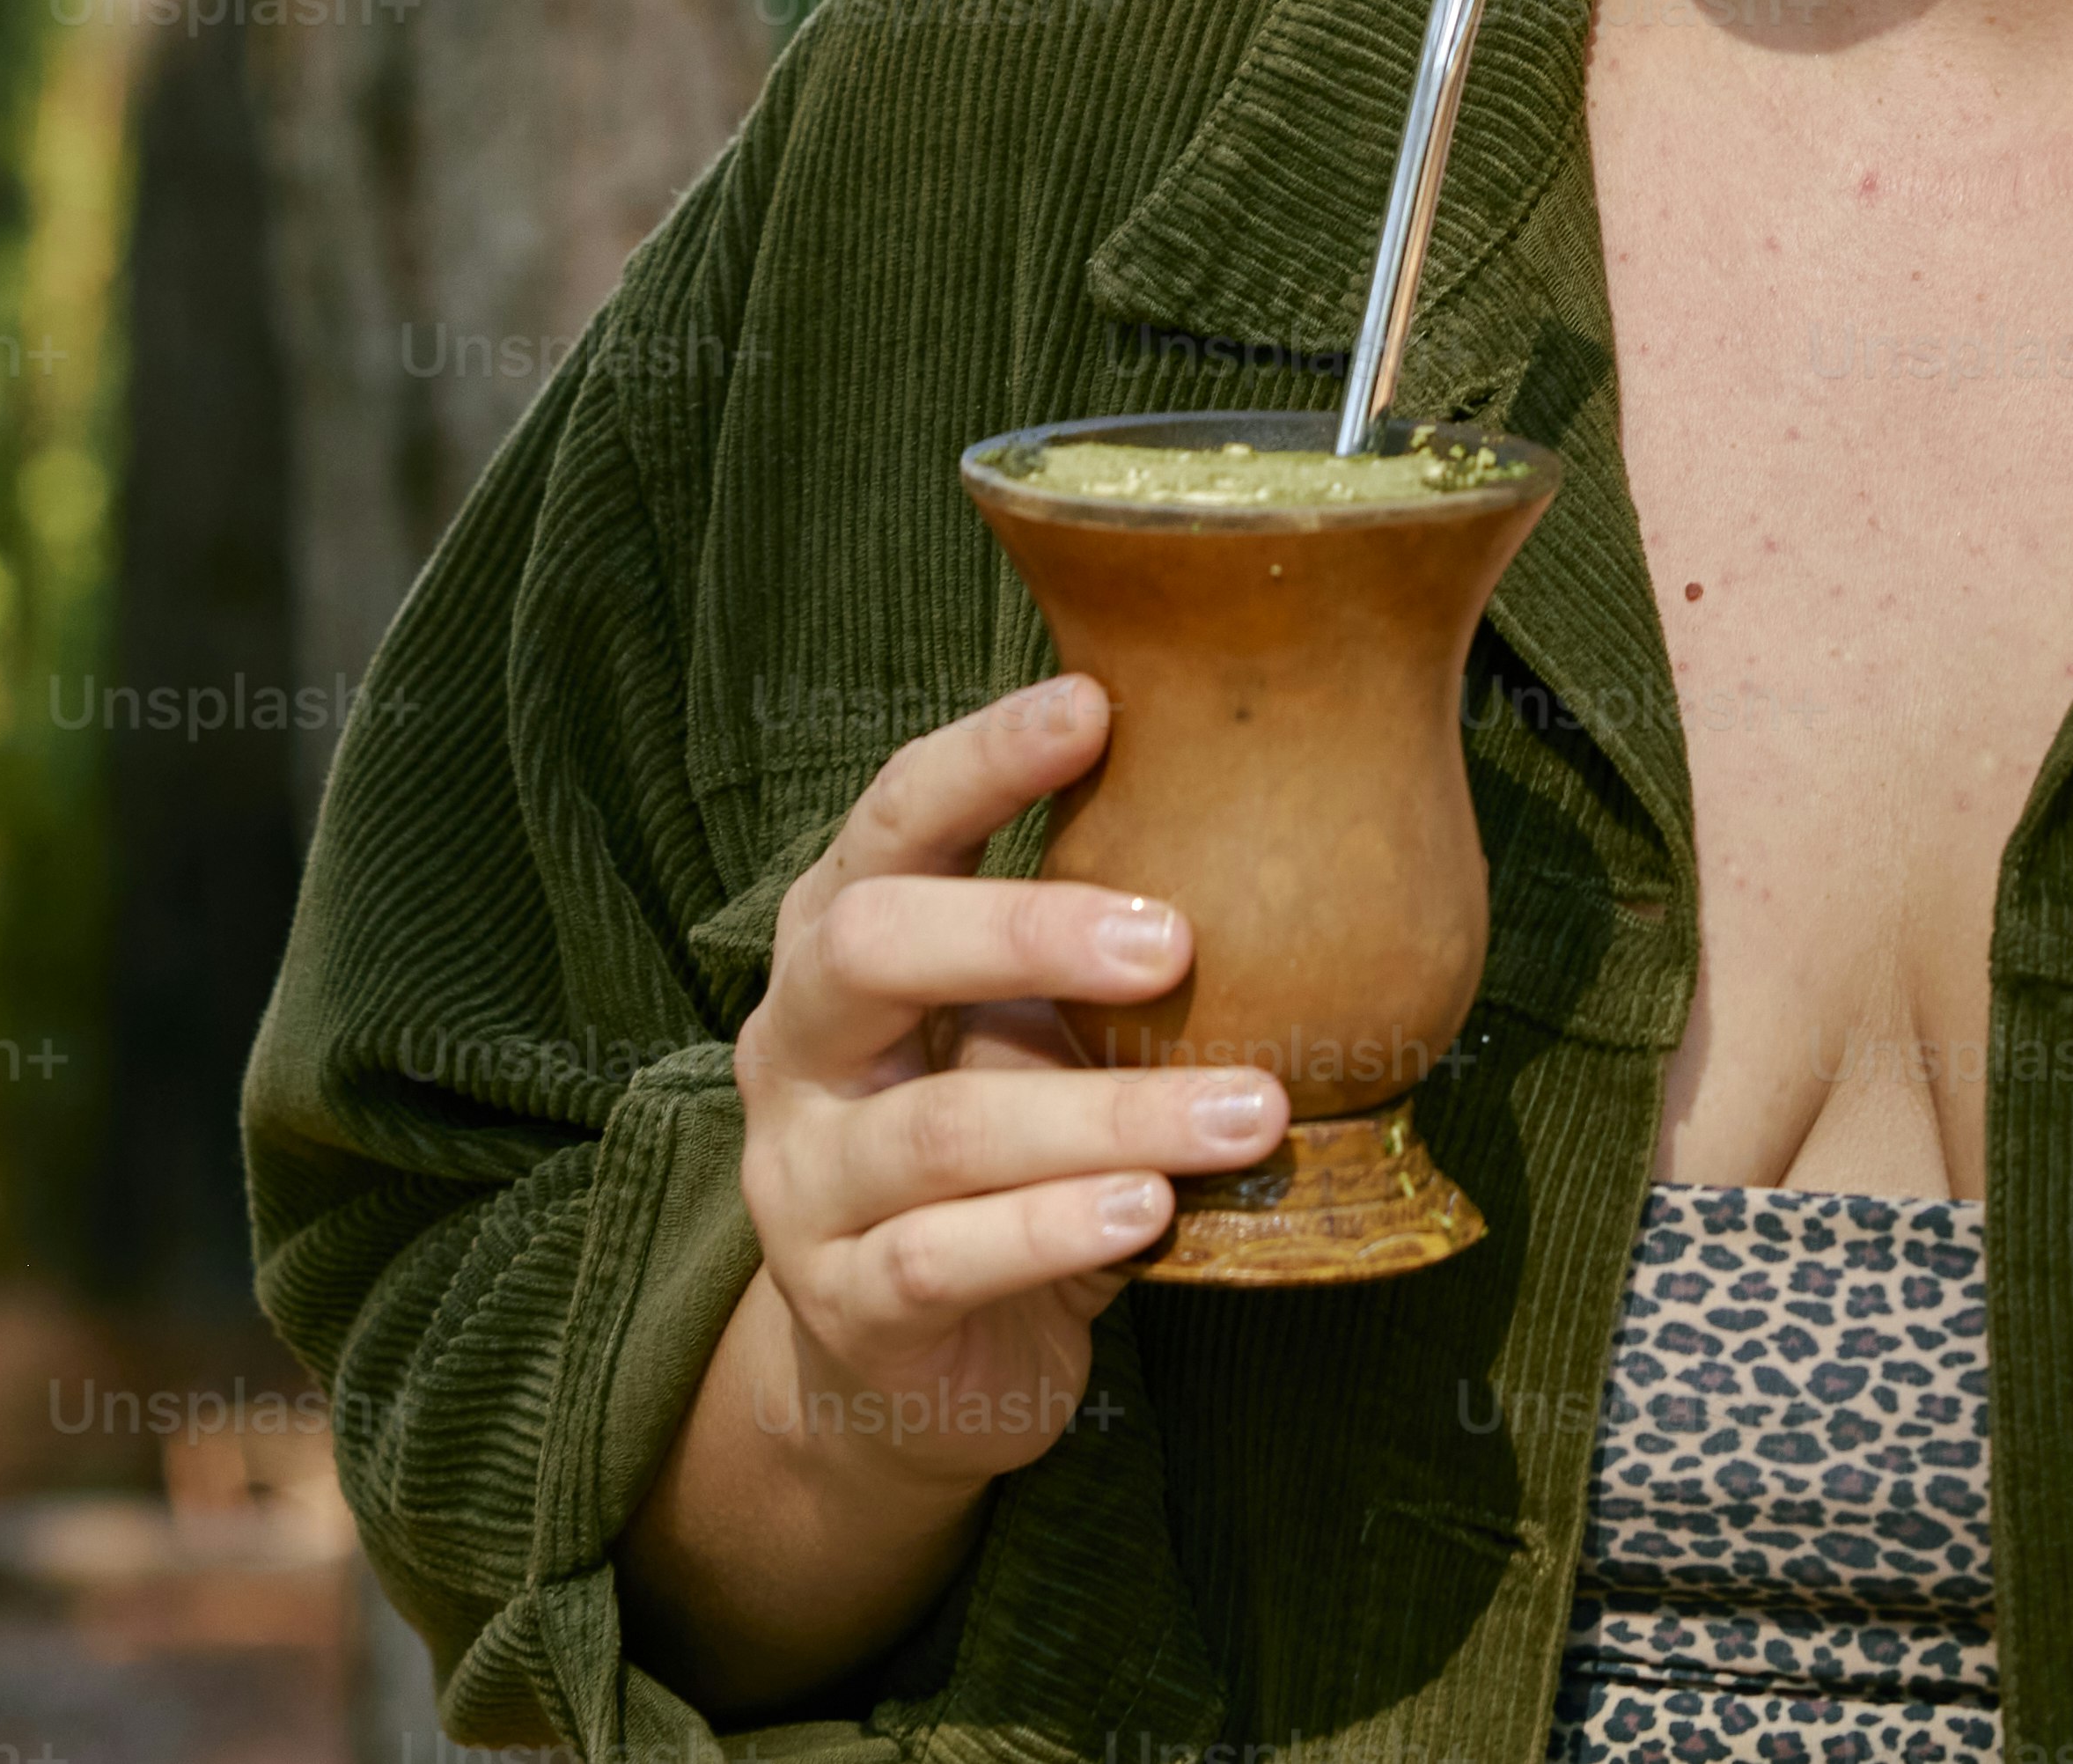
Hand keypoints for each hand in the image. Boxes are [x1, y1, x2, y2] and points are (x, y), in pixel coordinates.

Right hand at [722, 670, 1289, 1489]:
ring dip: (1108, 1114)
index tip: (1094, 704)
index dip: (980, 757)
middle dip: (1024, 930)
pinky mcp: (847, 1305)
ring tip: (1249, 1111)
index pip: (892, 822)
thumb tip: (1276, 826)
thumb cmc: (997, 1155)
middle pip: (870, 947)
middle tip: (1177, 941)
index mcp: (839, 942)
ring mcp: (805, 1181)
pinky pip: (941, 1258)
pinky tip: (1149, 1213)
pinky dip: (1052, 1229)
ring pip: (942, 1127)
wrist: (901, 1367)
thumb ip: (1094, 957)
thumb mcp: (1028, 1035)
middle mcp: (797, 1046)